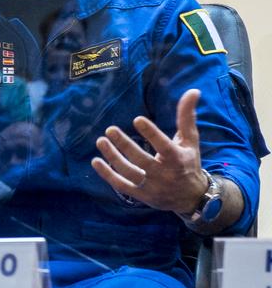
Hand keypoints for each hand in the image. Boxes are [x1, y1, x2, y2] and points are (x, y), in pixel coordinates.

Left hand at [92, 88, 207, 213]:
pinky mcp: (140, 195)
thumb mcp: (190, 141)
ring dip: (112, 157)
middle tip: (110, 129)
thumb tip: (192, 90)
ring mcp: (151, 186)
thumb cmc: (188, 162)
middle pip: (141, 160)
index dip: (151, 133)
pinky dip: (107, 174)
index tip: (137, 119)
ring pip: (128, 172)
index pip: (163, 146)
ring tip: (101, 141)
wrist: (191, 197)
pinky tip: (95, 161)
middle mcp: (164, 174)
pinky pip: (121, 185)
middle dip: (125, 145)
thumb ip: (187, 117)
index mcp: (177, 159)